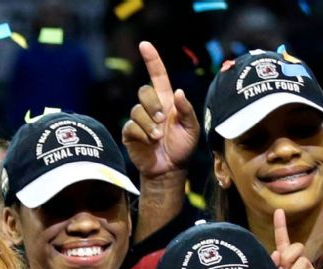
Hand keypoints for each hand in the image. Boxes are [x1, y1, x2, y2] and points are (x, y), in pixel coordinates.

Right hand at [121, 42, 198, 179]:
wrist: (170, 170)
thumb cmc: (182, 148)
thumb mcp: (192, 128)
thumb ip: (186, 110)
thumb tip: (178, 92)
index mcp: (166, 101)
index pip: (157, 76)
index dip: (151, 60)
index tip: (144, 45)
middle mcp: (151, 107)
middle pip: (144, 92)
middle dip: (153, 104)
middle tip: (162, 120)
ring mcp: (139, 120)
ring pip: (137, 110)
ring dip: (149, 123)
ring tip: (158, 137)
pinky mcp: (130, 133)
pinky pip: (131, 126)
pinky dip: (142, 134)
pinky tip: (150, 142)